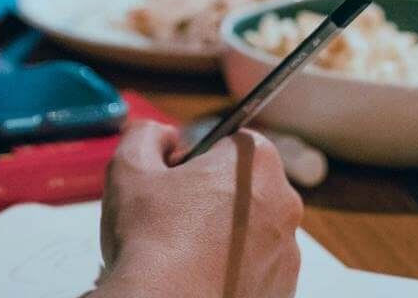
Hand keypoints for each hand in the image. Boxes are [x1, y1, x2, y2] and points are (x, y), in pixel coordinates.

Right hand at [97, 121, 300, 297]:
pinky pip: (256, 268)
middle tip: (173, 218)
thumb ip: (146, 135)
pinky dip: (232, 270)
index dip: (196, 158)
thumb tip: (162, 136)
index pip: (229, 142)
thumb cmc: (151, 240)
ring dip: (223, 235)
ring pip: (251, 229)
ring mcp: (288, 252)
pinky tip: (199, 278)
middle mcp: (284, 203)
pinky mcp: (283, 290)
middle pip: (243, 186)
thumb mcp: (129, 168)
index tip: (173, 179)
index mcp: (255, 163)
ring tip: (183, 254)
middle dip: (212, 196)